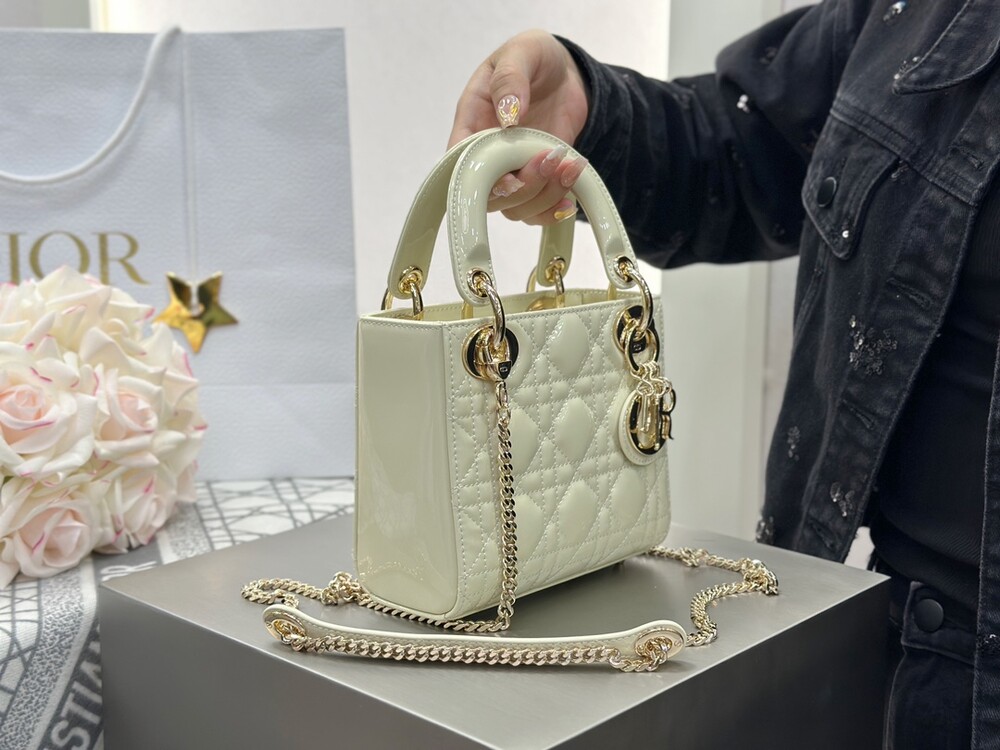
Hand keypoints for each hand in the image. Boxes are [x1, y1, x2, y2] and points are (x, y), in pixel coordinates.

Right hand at [449, 30, 589, 225]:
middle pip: (490, 195)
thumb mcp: (522, 53)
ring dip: (545, 196)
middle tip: (552, 157)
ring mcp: (512, 171)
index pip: (460, 163)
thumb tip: (509, 113)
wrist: (565, 74)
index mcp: (471, 124)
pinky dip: (554, 209)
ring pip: (516, 208)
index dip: (478, 178)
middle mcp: (487, 155)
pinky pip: (537, 211)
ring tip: (570, 166)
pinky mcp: (537, 181)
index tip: (510, 175)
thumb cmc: (534, 58)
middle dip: (524, 186)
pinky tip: (571, 191)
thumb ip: (510, 79)